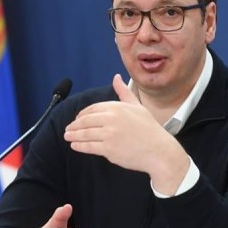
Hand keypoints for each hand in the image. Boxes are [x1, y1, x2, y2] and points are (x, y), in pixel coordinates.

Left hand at [64, 74, 189, 194]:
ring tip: (67, 136)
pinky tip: (74, 145)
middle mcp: (111, 119)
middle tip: (68, 129)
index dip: (82, 114)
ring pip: (85, 134)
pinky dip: (79, 146)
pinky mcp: (108, 149)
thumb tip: (116, 77)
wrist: (159, 151)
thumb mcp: (137, 106)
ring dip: (73, 135)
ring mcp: (109, 134)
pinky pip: (89, 146)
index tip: (78, 119)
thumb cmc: (150, 129)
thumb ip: (124, 92)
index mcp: (117, 107)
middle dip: (74, 125)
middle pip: (85, 121)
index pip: (92, 109)